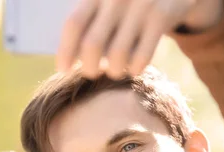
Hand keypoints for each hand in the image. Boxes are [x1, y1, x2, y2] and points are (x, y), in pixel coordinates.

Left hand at [56, 0, 223, 78]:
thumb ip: (92, 18)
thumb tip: (71, 56)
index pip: (74, 25)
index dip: (65, 51)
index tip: (63, 69)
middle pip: (92, 45)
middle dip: (88, 67)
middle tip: (91, 72)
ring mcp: (140, 5)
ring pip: (116, 56)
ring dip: (114, 71)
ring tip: (115, 69)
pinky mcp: (161, 16)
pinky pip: (141, 57)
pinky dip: (135, 69)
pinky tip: (134, 68)